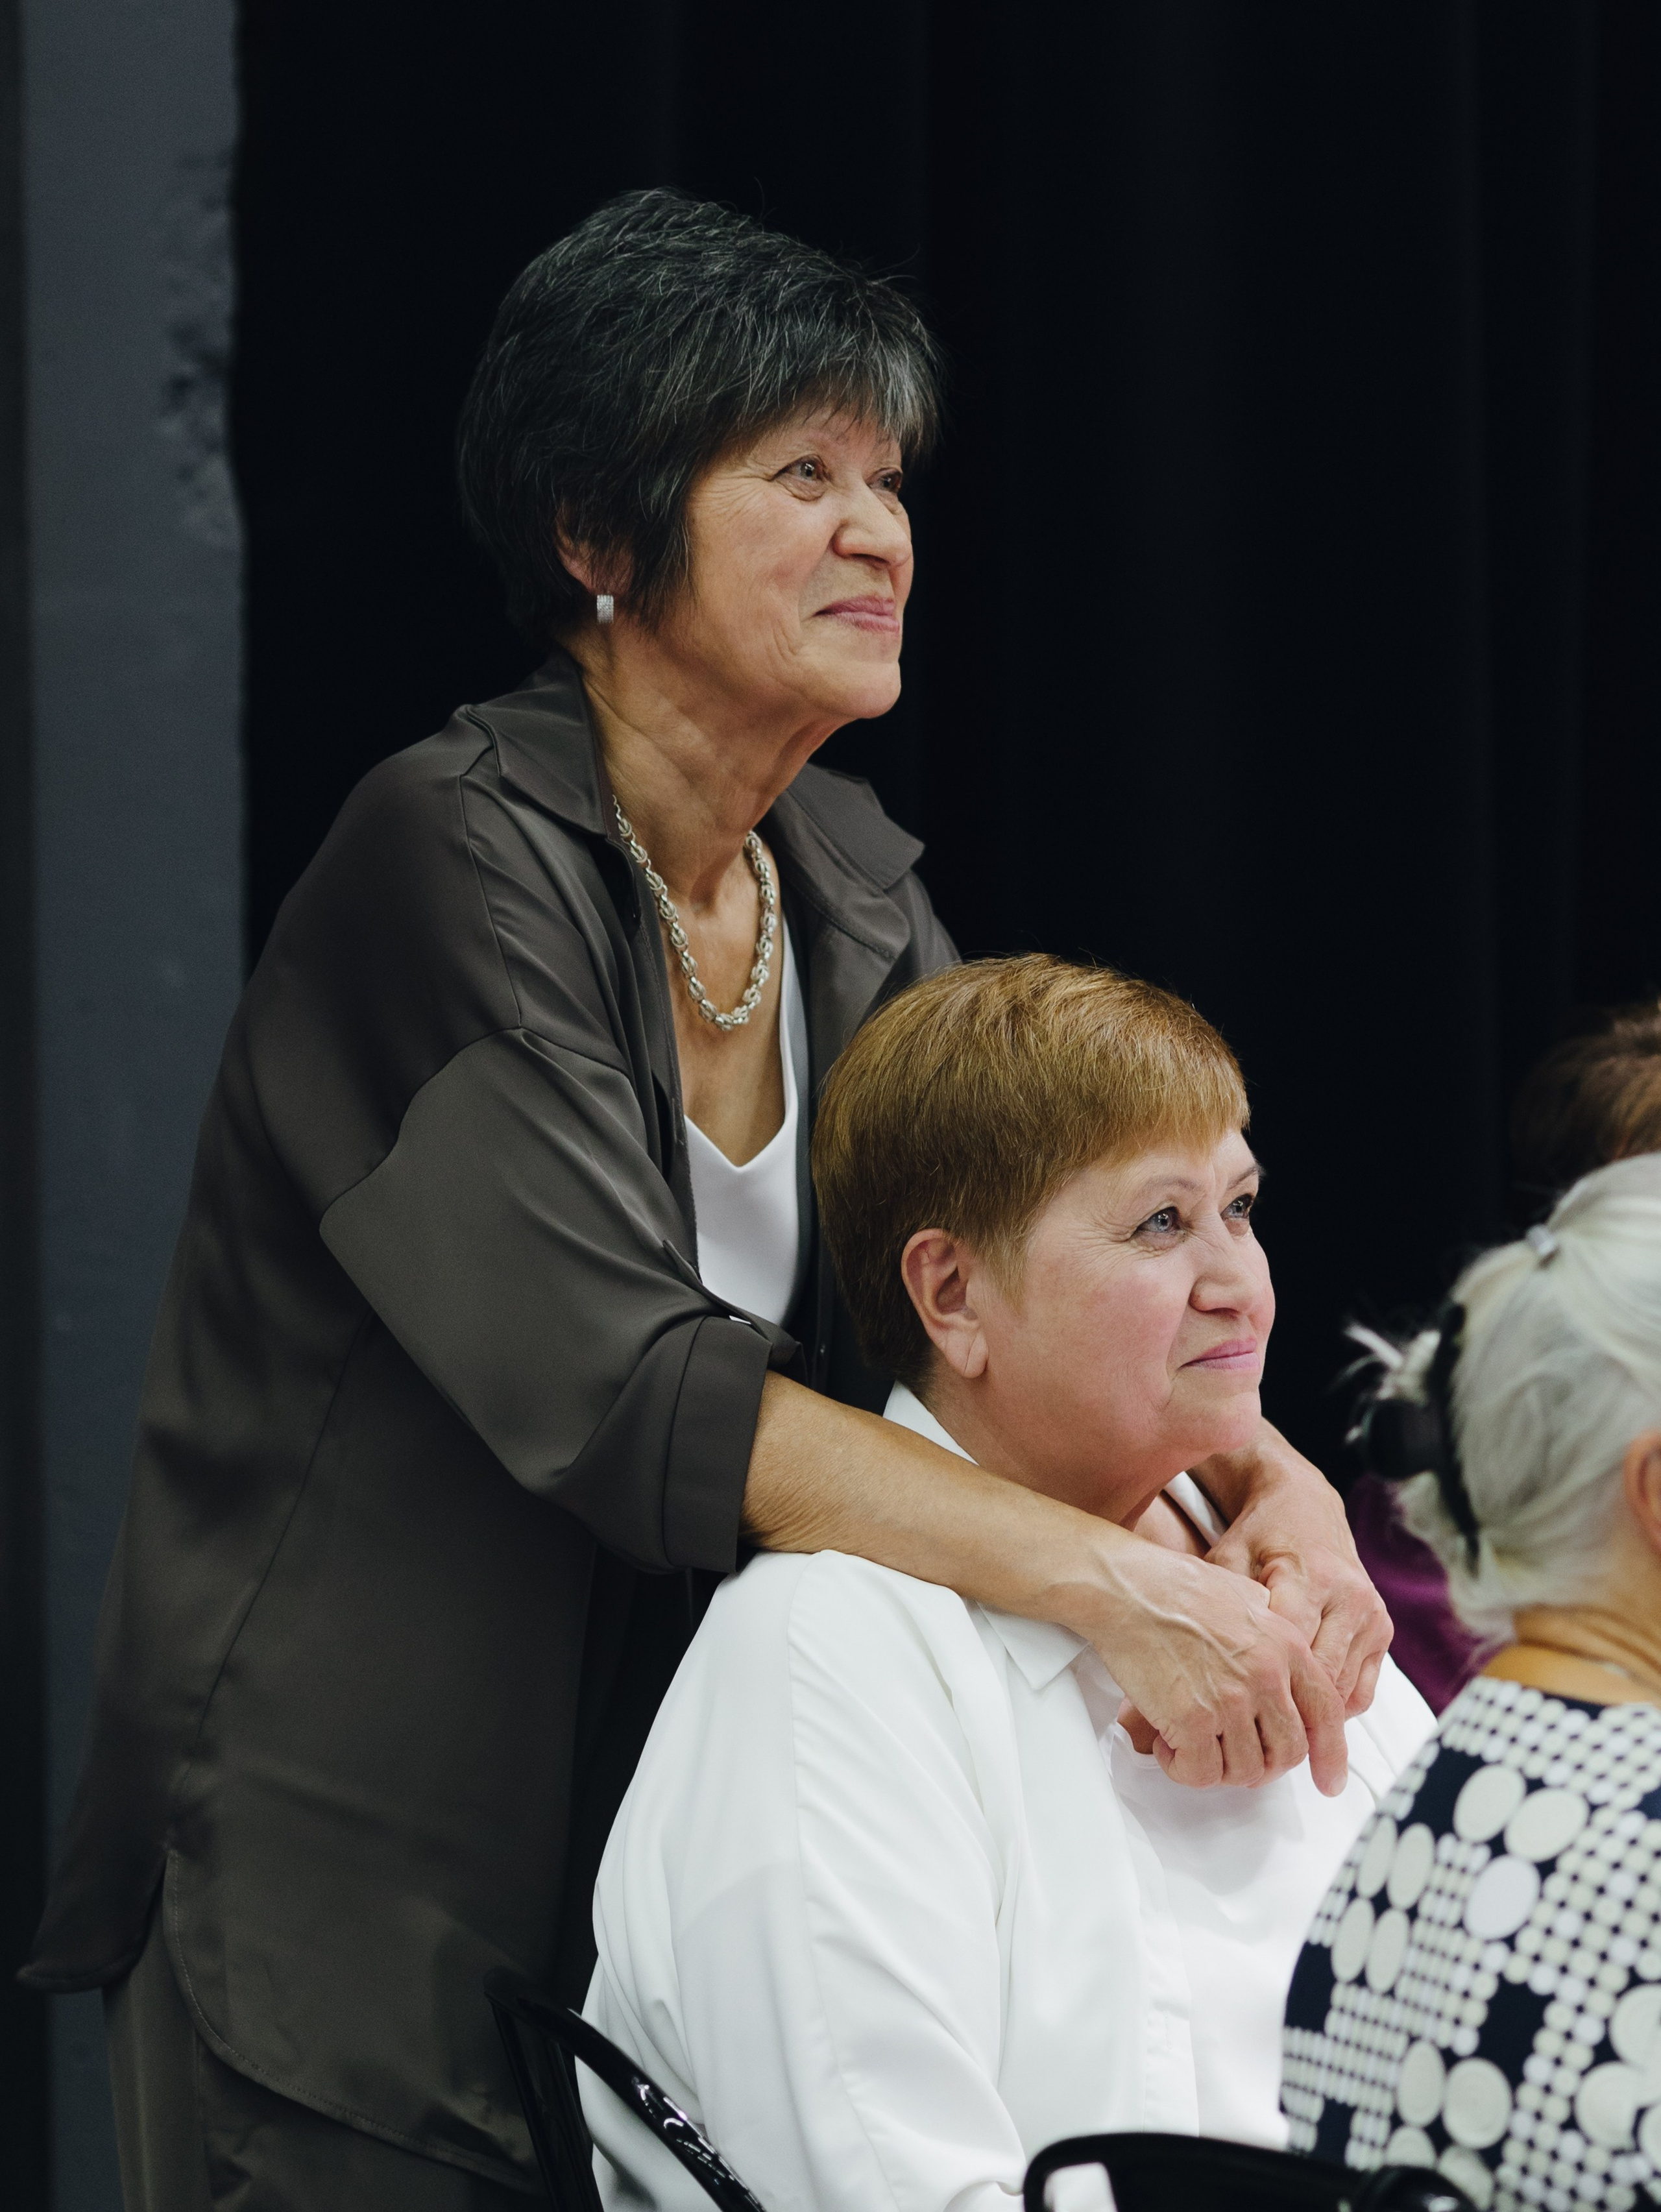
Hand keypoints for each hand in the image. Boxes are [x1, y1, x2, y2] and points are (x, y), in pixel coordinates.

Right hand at [1090, 1540, 1349, 1791]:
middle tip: (1234, 1756)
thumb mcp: (1245, 1597)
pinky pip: (1201, 1773)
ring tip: (1193, 1743)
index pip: (1326, 1713)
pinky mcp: (1192, 1720)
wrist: (1127, 1587)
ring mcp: (1231, 1700)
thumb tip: (1281, 1674)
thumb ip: (1273, 1637)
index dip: (1331, 1755)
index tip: (1328, 1781)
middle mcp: (1266, 1675)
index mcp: (1285, 1646)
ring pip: (1245, 1771)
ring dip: (1219, 1768)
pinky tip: (1169, 1745)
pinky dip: (1183, 1769)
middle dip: (1262, 1765)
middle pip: (1287, 1753)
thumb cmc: (1173, 1588)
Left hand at [1196, 1419, 1391, 1720]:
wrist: (1304, 1504)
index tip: (1228, 1724)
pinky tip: (1299, 1716)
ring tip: (1271, 1740)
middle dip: (1285, 1717)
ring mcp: (1370, 1615)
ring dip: (1310, 1720)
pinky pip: (1362, 1689)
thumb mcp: (1223, 1562)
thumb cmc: (1257, 1534)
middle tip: (1249, 1749)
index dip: (1259, 1695)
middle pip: (1319, 1681)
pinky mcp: (1380, 1629)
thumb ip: (1208, 1612)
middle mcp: (1348, 1598)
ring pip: (1343, 1693)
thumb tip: (1188, 1664)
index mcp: (1308, 1578)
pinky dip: (1333, 1708)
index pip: (1288, 1654)